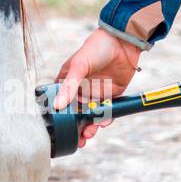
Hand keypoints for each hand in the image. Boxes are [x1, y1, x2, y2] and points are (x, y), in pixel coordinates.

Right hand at [53, 28, 142, 148]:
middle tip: (78, 139)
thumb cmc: (96, 48)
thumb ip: (69, 86)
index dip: (59, 117)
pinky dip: (105, 119)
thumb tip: (57, 105)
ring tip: (89, 134)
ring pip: (91, 116)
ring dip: (90, 127)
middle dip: (76, 128)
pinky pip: (107, 112)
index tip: (59, 130)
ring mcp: (96, 94)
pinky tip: (102, 123)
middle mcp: (81, 90)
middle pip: (75, 114)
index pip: (60, 102)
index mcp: (68, 81)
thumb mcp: (79, 65)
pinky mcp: (111, 96)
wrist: (123, 42)